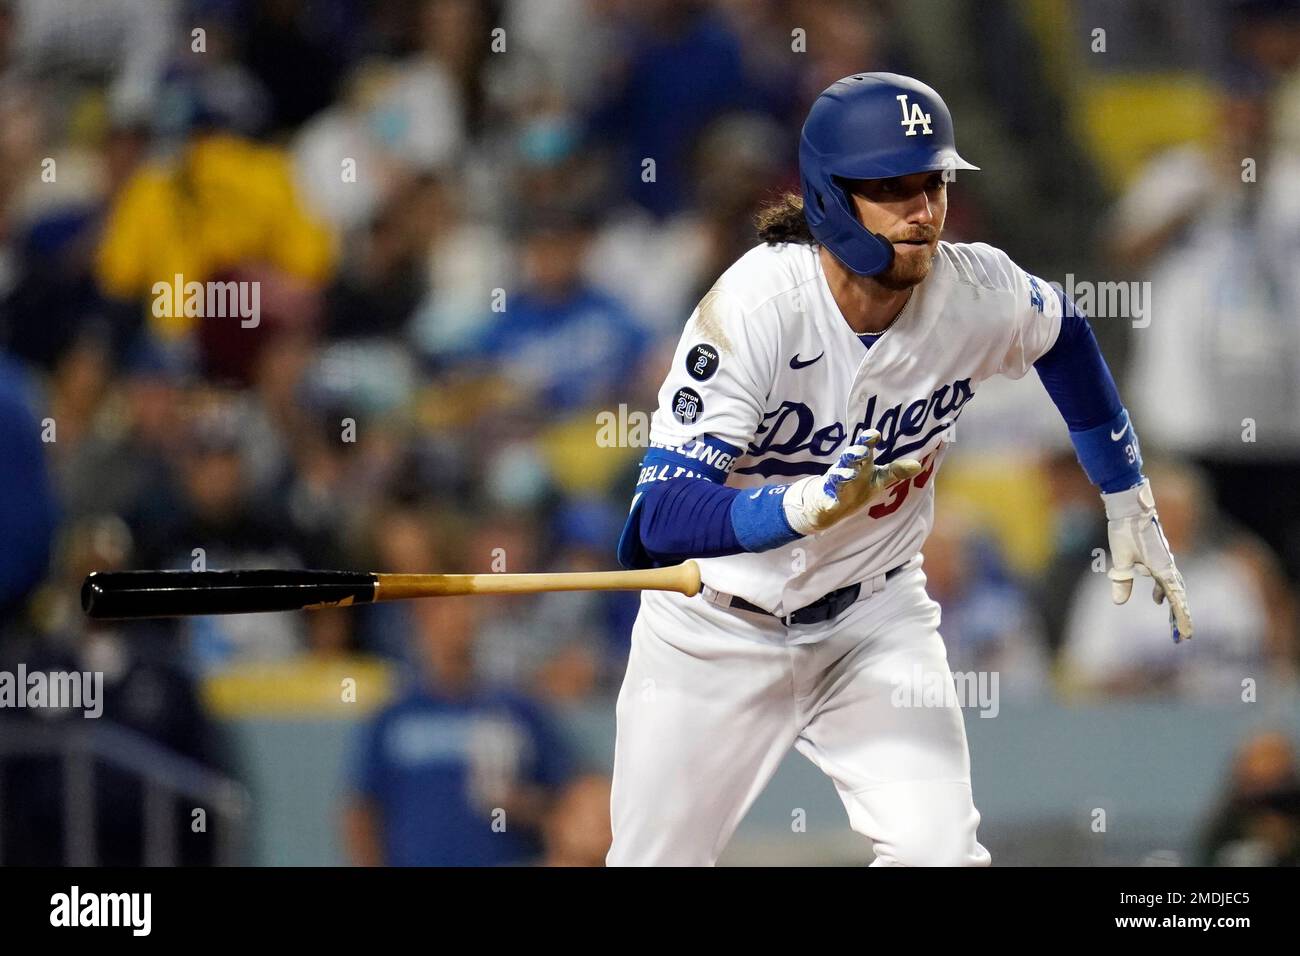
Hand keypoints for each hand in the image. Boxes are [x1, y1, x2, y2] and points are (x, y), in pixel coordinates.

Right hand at [782, 430, 921, 534]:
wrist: (826, 504)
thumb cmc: (856, 485)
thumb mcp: (877, 479)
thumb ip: (895, 472)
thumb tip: (918, 465)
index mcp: (860, 463)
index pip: (864, 448)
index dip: (867, 440)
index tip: (875, 434)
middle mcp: (846, 469)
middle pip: (850, 459)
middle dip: (855, 454)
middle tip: (862, 451)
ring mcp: (834, 483)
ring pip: (838, 477)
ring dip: (843, 475)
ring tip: (850, 475)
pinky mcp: (825, 499)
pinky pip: (826, 500)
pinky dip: (828, 501)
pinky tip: (830, 504)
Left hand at [1102, 478, 1193, 642]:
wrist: (1131, 508)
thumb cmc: (1125, 530)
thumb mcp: (1120, 558)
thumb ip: (1121, 580)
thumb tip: (1119, 603)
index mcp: (1162, 568)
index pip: (1175, 597)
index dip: (1181, 616)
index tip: (1186, 633)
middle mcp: (1167, 565)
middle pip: (1178, 595)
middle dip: (1180, 615)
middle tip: (1182, 636)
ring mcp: (1164, 561)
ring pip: (1173, 587)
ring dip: (1174, 604)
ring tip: (1174, 623)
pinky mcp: (1157, 557)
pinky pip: (1165, 578)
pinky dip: (1164, 590)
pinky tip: (1157, 598)